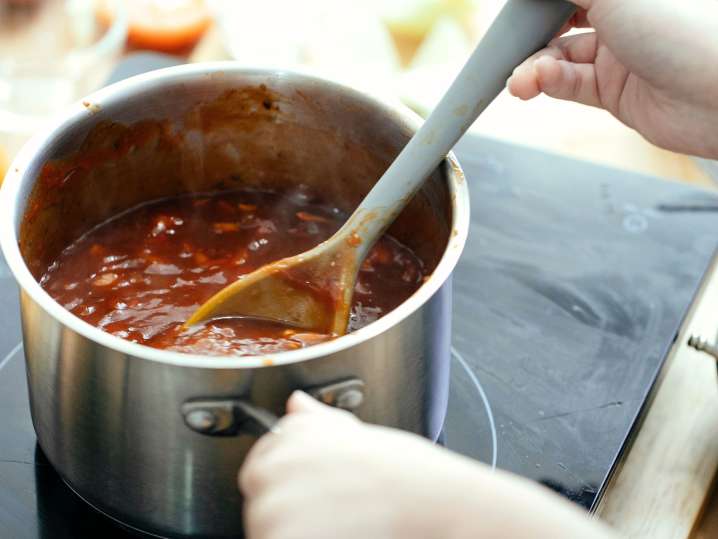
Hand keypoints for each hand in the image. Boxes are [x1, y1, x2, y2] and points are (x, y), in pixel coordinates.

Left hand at [239, 391, 615, 538]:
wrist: (433, 502)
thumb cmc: (403, 472)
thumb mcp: (356, 433)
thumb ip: (317, 420)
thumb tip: (295, 402)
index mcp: (288, 437)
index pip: (258, 469)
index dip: (286, 483)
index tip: (312, 492)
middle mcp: (274, 467)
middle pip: (260, 504)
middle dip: (289, 511)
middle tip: (334, 512)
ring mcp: (274, 509)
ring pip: (266, 532)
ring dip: (295, 532)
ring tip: (340, 526)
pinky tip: (336, 535)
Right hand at [507, 0, 717, 158]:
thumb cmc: (684, 28)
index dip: (540, 2)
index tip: (515, 12)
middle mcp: (626, 14)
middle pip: (561, 18)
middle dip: (530, 32)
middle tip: (509, 43)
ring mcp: (620, 54)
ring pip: (560, 55)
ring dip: (533, 65)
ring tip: (520, 79)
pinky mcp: (615, 92)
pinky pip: (570, 84)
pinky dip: (548, 82)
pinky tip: (536, 82)